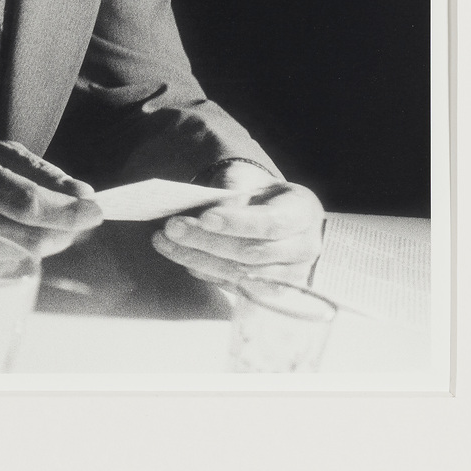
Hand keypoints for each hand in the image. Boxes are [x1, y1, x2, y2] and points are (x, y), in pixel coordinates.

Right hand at [0, 140, 100, 258]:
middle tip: (77, 219)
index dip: (66, 211)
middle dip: (63, 231)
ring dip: (46, 244)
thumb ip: (42, 173)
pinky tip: (15, 238)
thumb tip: (84, 197)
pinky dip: (22, 257)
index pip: (26, 201)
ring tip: (42, 223)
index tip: (96, 211)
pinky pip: (2, 270)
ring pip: (18, 258)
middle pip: (27, 238)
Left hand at [149, 177, 324, 286]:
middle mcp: (304, 247)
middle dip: (207, 242)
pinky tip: (183, 258)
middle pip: (254, 253)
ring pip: (243, 275)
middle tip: (172, 228)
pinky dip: (206, 273)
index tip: (204, 217)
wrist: (270, 211)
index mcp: (303, 212)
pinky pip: (236, 288)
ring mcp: (292, 274)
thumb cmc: (257, 192)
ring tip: (165, 242)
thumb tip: (211, 216)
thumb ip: (233, 191)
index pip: (272, 223)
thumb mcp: (247, 178)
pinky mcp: (272, 292)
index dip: (237, 223)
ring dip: (199, 260)